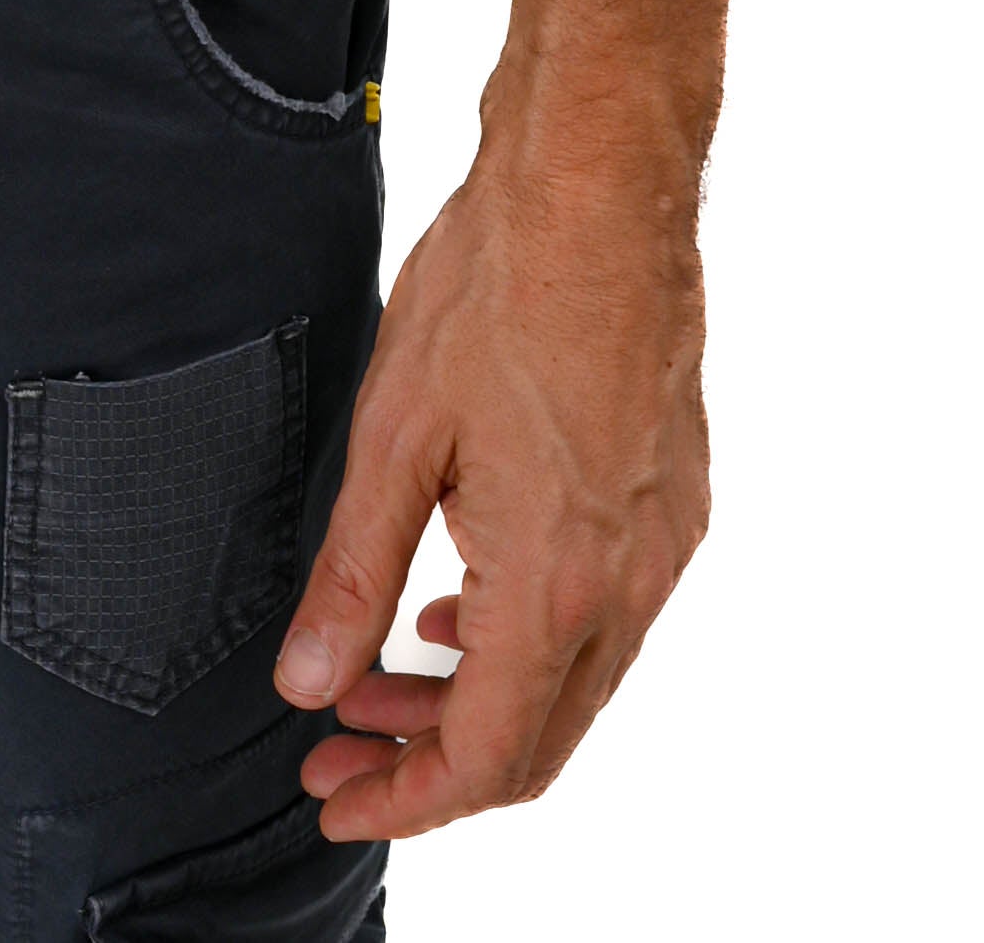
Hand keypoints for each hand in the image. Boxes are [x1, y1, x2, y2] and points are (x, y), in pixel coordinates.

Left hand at [272, 115, 710, 841]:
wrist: (598, 185)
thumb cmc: (497, 287)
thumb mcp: (393, 435)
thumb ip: (353, 572)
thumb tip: (309, 680)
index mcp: (555, 583)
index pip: (486, 759)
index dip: (404, 797)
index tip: (334, 794)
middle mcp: (628, 584)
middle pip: (536, 742)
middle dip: (429, 760)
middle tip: (337, 739)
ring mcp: (663, 544)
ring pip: (575, 682)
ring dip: (480, 698)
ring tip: (381, 669)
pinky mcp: (674, 500)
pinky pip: (607, 617)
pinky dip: (531, 639)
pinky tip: (463, 601)